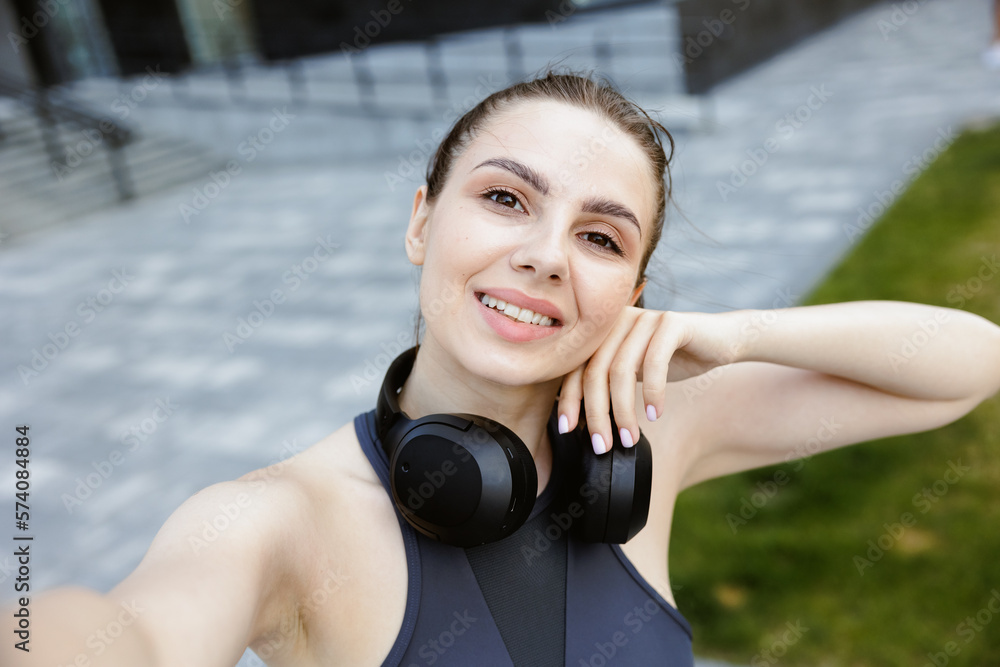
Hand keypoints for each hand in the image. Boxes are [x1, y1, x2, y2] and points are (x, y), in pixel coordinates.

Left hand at [556, 307, 742, 453]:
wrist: (722, 341)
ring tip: (629, 438)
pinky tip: (654, 415)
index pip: (576, 367)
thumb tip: (582, 421)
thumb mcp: (635, 372)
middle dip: (596, 414)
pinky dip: (652, 393)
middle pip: (595, 371)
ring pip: (621, 370)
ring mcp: (645, 318)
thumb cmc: (675, 360)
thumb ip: (608, 383)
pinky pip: (654, 362)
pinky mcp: (672, 322)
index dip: (569, 399)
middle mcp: (619, 321)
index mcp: (604, 331)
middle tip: (602, 446)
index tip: (567, 430)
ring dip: (623, 411)